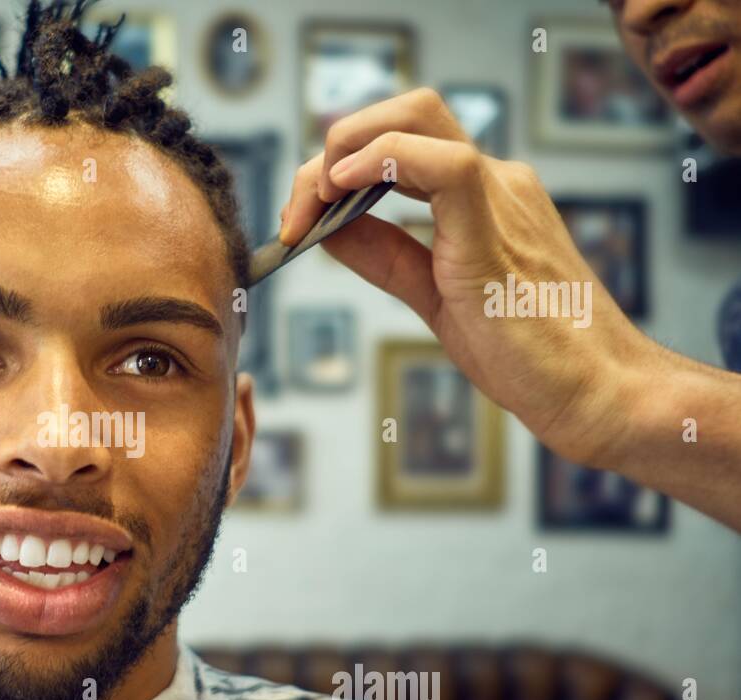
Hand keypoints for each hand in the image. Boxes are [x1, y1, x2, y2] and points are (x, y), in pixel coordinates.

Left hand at [279, 88, 659, 471]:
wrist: (594, 391)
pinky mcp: (497, 227)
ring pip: (415, 119)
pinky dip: (379, 160)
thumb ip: (387, 257)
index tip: (299, 219)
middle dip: (335, 145)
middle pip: (403, 114)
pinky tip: (340, 190)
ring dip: (344, 148)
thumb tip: (329, 230)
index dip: (336, 170)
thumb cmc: (527, 354)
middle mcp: (495, 183)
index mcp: (483, 197)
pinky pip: (442, 162)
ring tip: (310, 202)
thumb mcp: (434, 297)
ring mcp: (501, 196)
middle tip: (297, 208)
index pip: (398, 145)